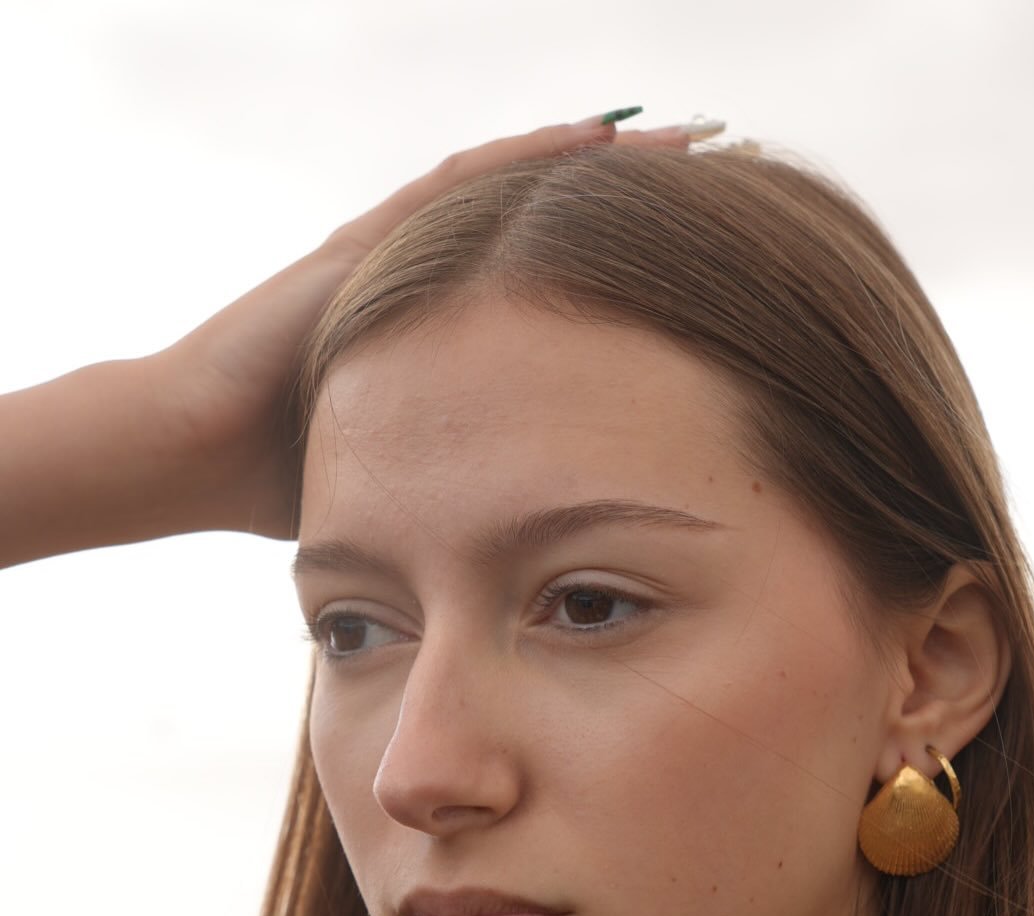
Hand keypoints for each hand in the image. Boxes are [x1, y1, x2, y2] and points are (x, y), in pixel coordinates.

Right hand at [157, 115, 697, 541]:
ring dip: (601, 162)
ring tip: (690, 140)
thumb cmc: (288, 481)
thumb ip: (477, 490)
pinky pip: (458, 187)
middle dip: (637, 202)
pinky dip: (529, 159)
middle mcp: (428, 287)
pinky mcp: (362, 245)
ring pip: (515, 191)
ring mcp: (394, 255)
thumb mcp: (417, 486)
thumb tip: (553, 549)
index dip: (630, 273)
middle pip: (549, 228)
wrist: (190, 453)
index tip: (714, 267)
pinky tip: (599, 135)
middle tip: (730, 180)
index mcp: (447, 342)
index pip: (555, 292)